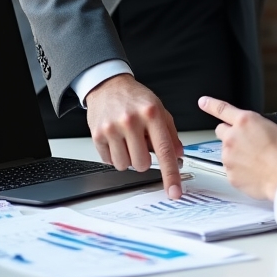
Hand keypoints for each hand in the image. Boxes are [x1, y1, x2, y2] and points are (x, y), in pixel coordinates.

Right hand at [86, 74, 184, 198]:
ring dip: (128, 158)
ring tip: (127, 140)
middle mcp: (131, 120)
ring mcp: (112, 128)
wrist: (107, 85)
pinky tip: (115, 138)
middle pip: (142, 164)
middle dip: (144, 159)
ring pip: (125, 166)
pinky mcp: (97, 134)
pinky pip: (109, 161)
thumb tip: (179, 155)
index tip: (175, 191)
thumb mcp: (159, 108)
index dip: (171, 174)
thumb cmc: (135, 98)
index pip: (164, 150)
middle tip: (140, 144)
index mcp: (151, 113)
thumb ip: (170, 132)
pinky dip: (114, 154)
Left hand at [198, 96, 276, 200]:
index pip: (222, 109)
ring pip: (227, 153)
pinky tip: (254, 173)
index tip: (203, 102)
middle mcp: (232, 137)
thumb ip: (257, 128)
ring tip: (256, 162)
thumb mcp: (274, 129)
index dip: (210, 104)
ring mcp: (228, 156)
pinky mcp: (229, 174)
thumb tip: (257, 134)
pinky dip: (240, 171)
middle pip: (221, 132)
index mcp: (245, 121)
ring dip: (236, 155)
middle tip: (245, 143)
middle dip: (230, 135)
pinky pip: (231, 170)